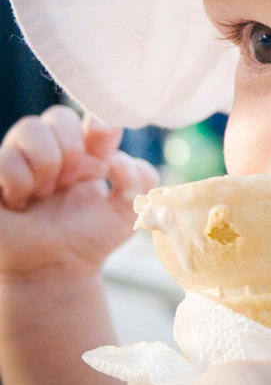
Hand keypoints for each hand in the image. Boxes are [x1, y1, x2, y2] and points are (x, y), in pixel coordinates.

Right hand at [0, 105, 158, 279]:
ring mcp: (23, 159)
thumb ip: (142, 181)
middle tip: (70, 181)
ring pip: (30, 127)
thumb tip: (119, 158)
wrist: (53, 269)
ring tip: (47, 192)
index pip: (94, 119)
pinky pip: (6, 158)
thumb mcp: (128, 212)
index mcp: (89, 153)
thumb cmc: (90, 239)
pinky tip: (22, 202)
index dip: (99, 121)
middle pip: (60, 115)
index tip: (102, 134)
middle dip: (71, 148)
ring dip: (45, 162)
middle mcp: (55, 149)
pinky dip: (20, 183)